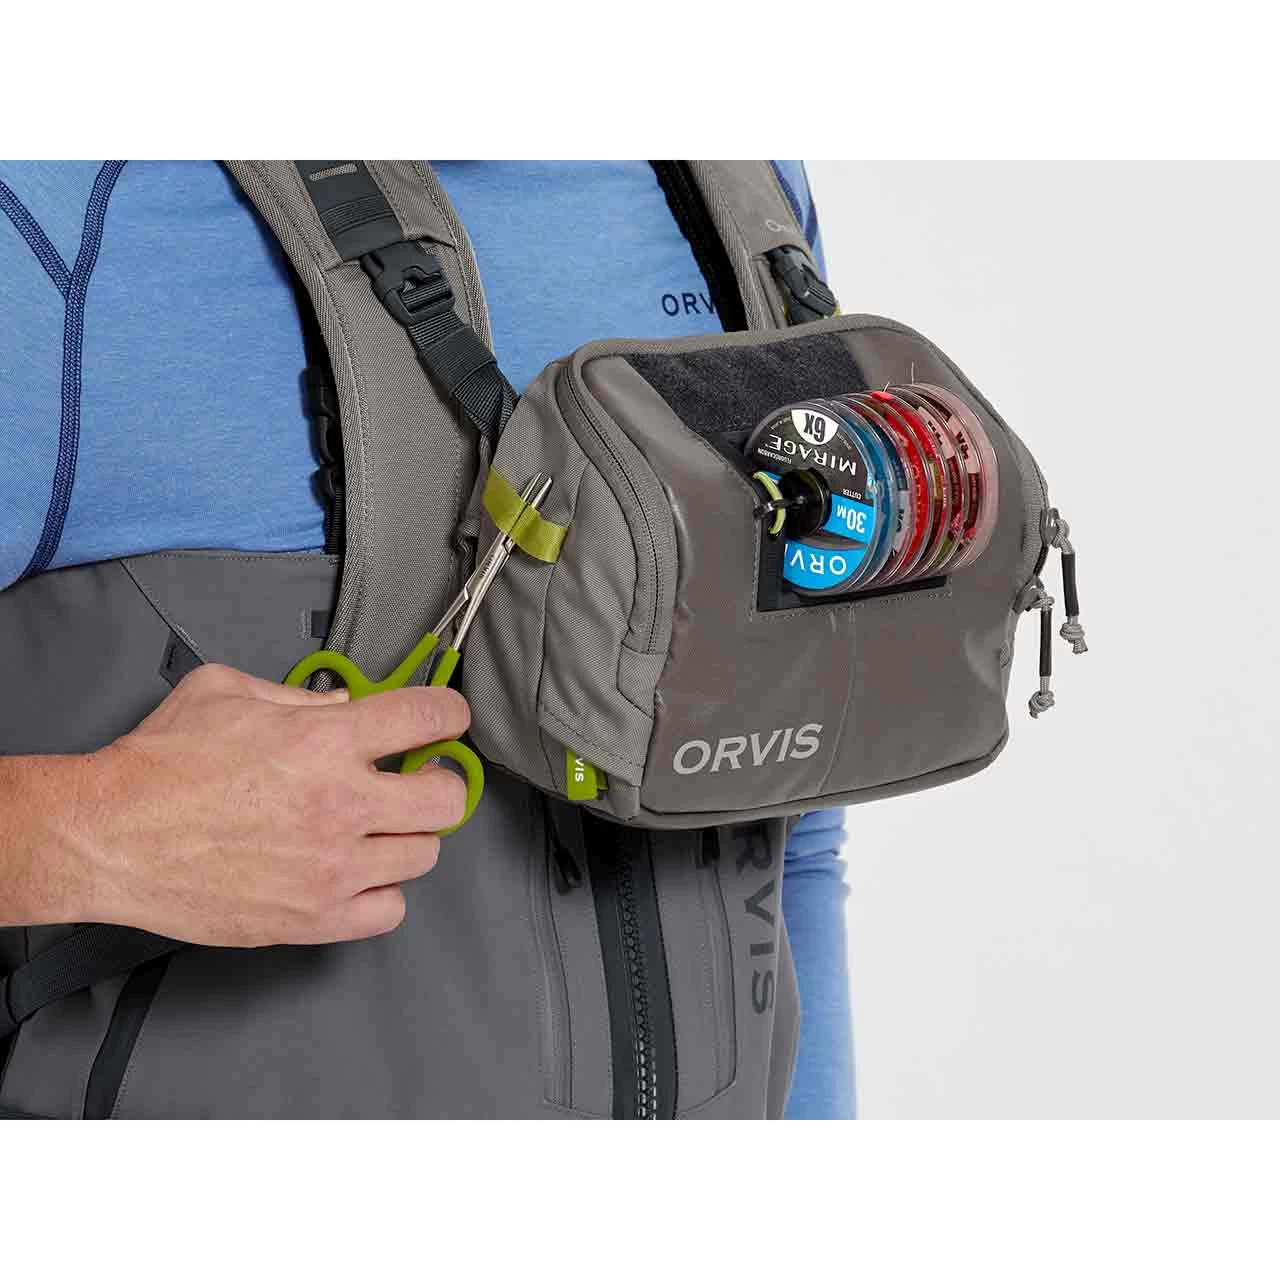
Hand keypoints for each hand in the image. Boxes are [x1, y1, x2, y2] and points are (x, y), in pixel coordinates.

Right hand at [68, 663, 469, 946]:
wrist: (109, 836)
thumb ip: (300, 695)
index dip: (448, 713)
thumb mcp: (228, 692)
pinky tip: (359, 875)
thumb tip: (346, 705)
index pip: (429, 718)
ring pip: (423, 855)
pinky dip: (383, 893)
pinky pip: (388, 912)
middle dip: (439, 782)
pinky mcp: (311, 919)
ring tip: (380, 828)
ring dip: (409, 836)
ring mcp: (331, 868)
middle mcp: (341, 804)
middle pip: (445, 799)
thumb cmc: (159, 764)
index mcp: (325, 740)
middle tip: (418, 779)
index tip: (446, 719)